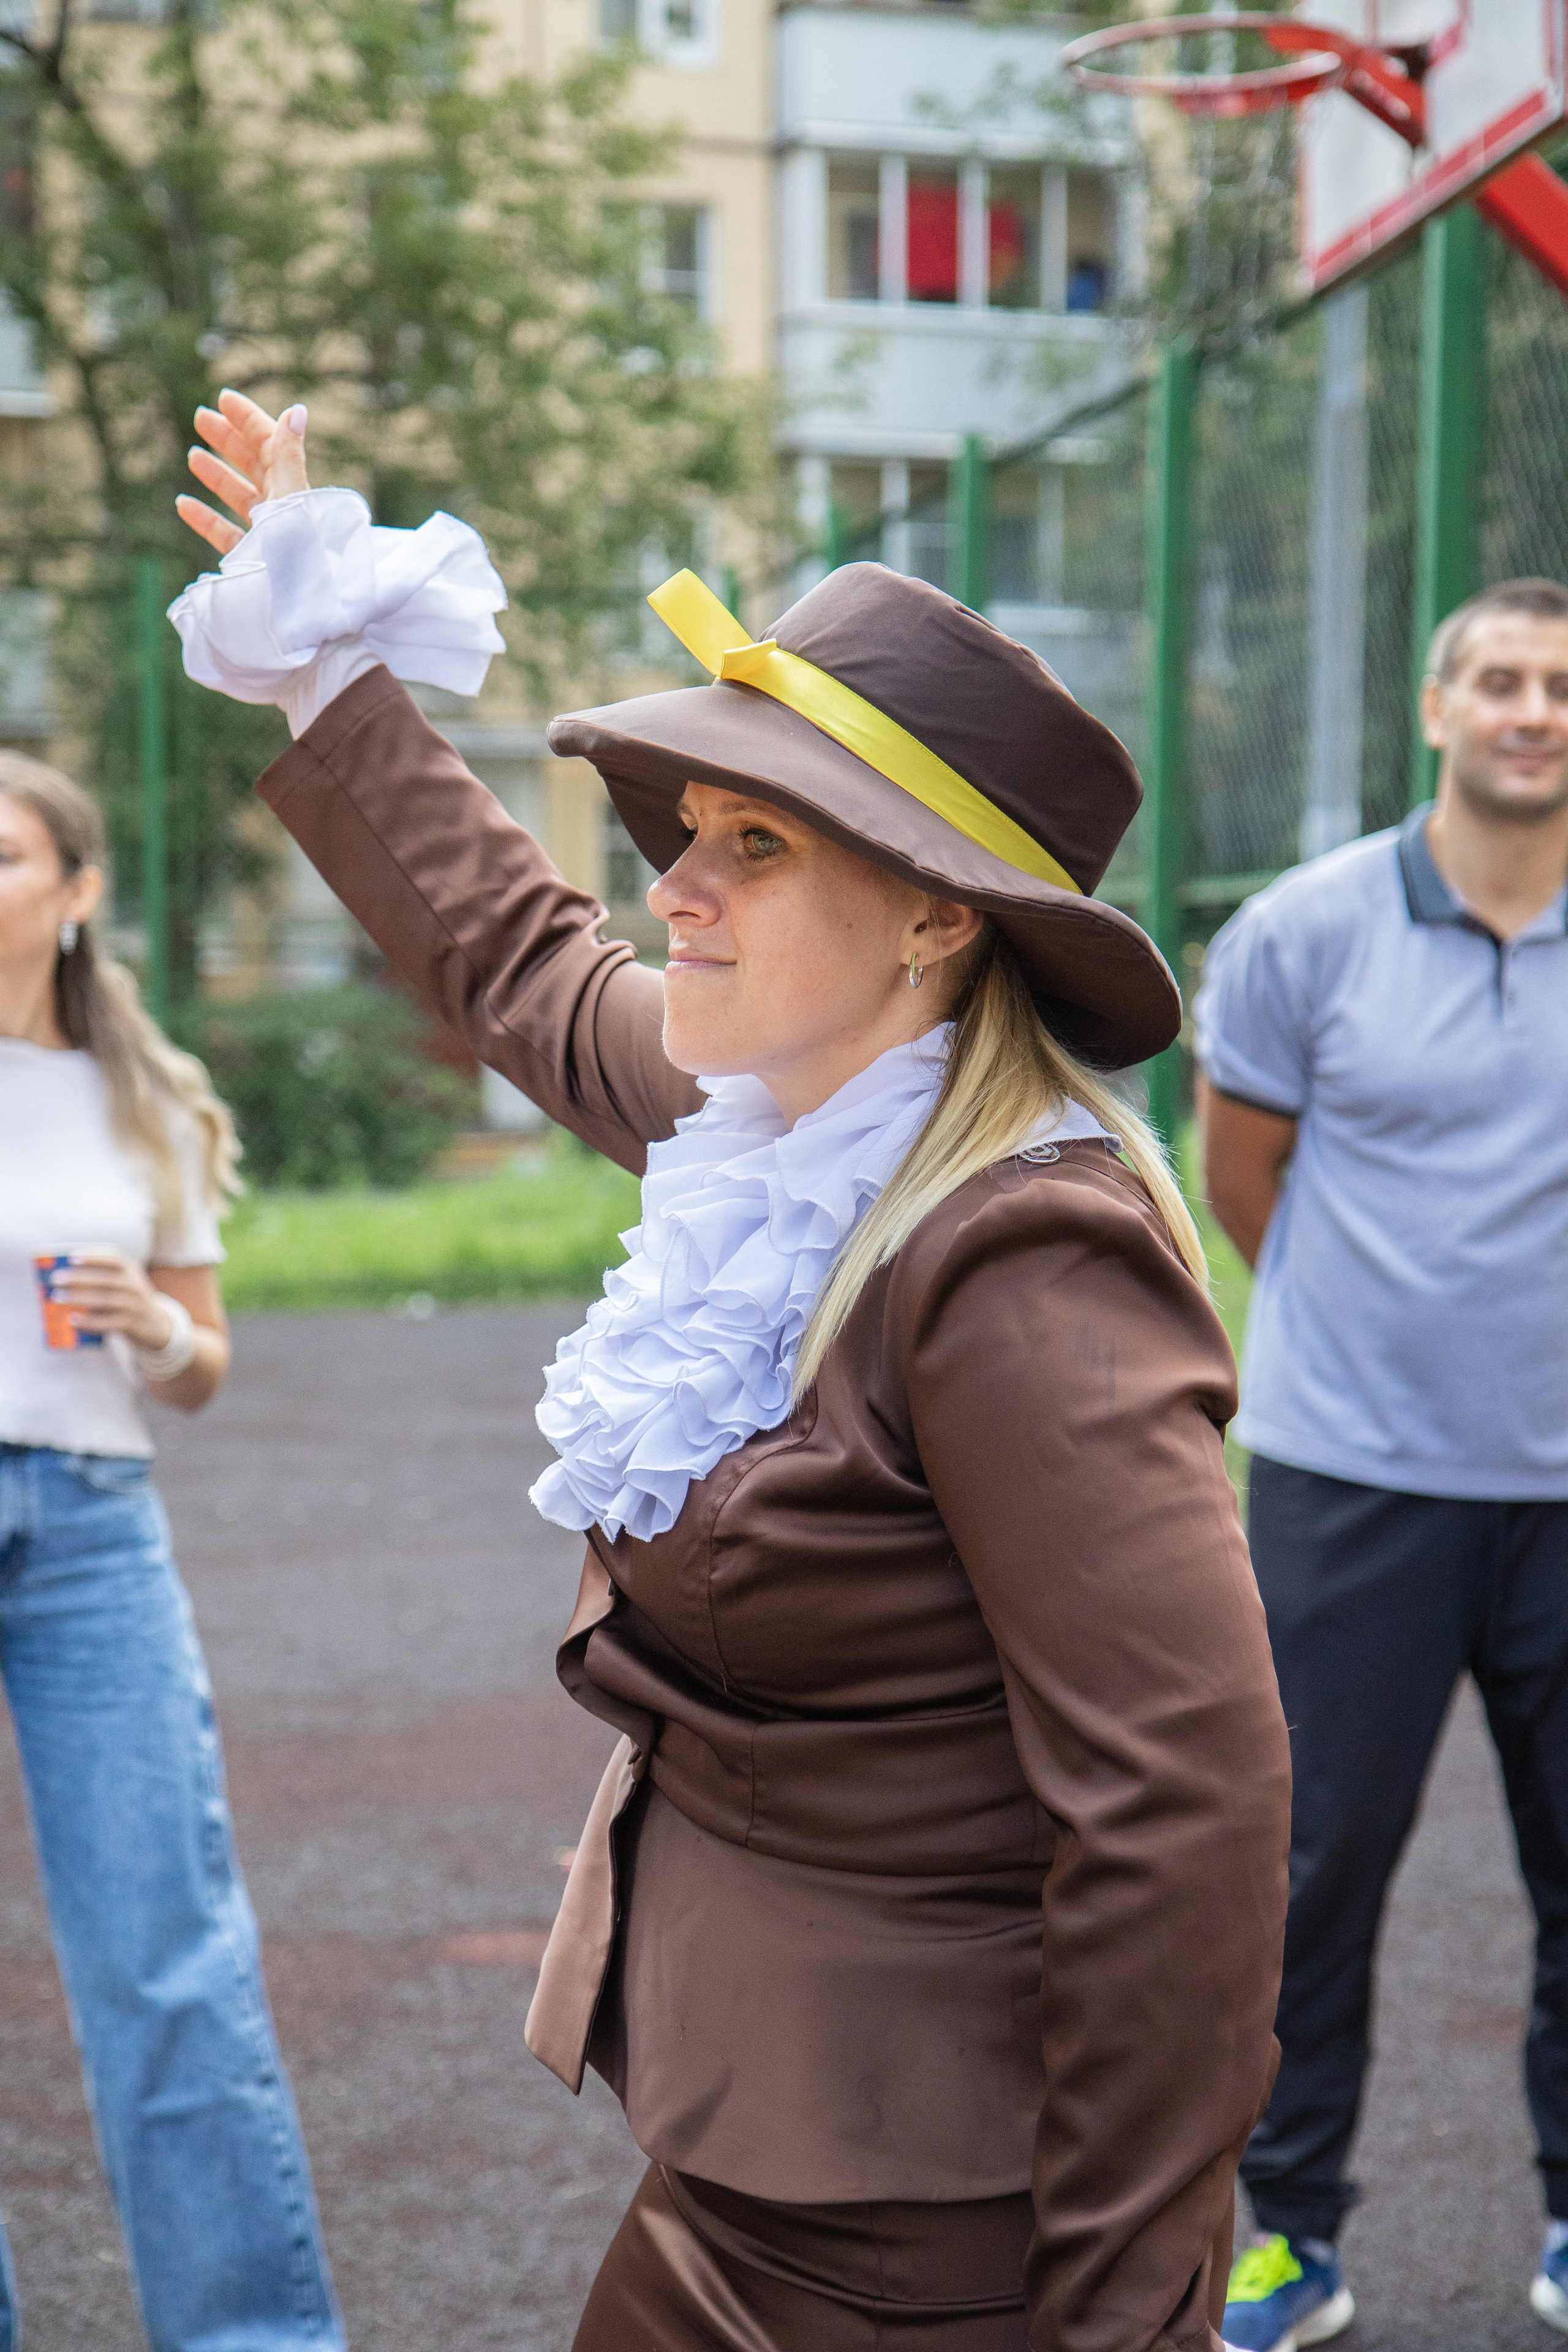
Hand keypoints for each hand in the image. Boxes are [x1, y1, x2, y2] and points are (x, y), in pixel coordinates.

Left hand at [50, 1251, 181, 1350]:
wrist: (155, 1323)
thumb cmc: (128, 1298)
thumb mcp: (123, 1282)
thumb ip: (100, 1277)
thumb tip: (65, 1279)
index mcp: (131, 1270)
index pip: (114, 1259)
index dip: (93, 1257)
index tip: (72, 1257)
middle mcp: (134, 1285)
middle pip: (105, 1279)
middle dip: (79, 1278)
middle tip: (55, 1279)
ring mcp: (134, 1305)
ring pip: (104, 1300)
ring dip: (78, 1299)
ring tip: (57, 1298)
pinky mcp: (131, 1324)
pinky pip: (107, 1323)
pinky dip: (88, 1322)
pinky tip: (72, 1320)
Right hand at [176, 389, 311, 559]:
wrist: (301, 624)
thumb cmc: (298, 561)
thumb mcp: (291, 503)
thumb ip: (288, 459)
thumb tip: (295, 411)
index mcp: (297, 493)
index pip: (274, 446)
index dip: (250, 420)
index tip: (223, 398)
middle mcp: (286, 513)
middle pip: (256, 467)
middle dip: (229, 440)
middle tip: (201, 416)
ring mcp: (270, 539)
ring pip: (241, 499)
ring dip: (217, 476)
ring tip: (193, 456)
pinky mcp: (255, 565)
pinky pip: (228, 536)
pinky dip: (206, 519)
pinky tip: (184, 504)